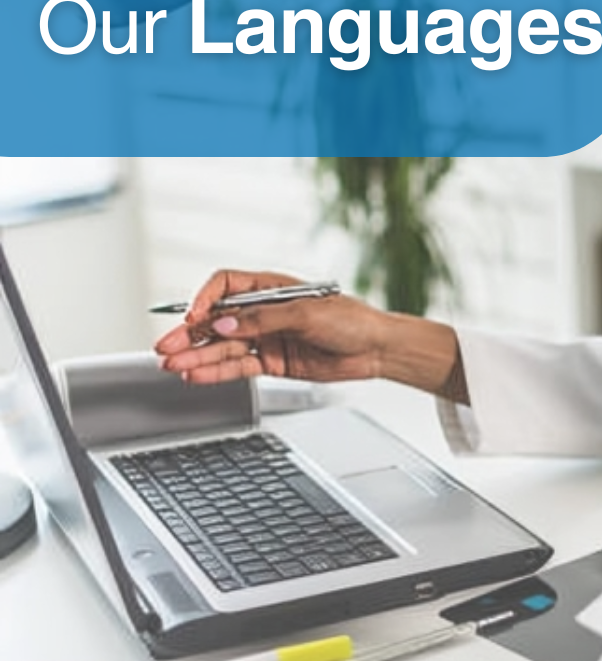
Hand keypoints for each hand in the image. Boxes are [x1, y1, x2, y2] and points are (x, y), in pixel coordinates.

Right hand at [154, 270, 391, 384]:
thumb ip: (263, 320)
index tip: (193, 316)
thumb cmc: (351, 320)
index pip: (225, 286)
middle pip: (216, 320)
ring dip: (197, 356)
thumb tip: (224, 323)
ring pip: (223, 347)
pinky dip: (216, 372)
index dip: (205, 299)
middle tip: (165, 347)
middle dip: (189, 333)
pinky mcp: (272, 362)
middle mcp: (263, 312)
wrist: (376, 348)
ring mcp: (266, 338)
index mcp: (270, 288)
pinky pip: (238, 367)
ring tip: (172, 365)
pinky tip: (196, 375)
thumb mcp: (306, 313)